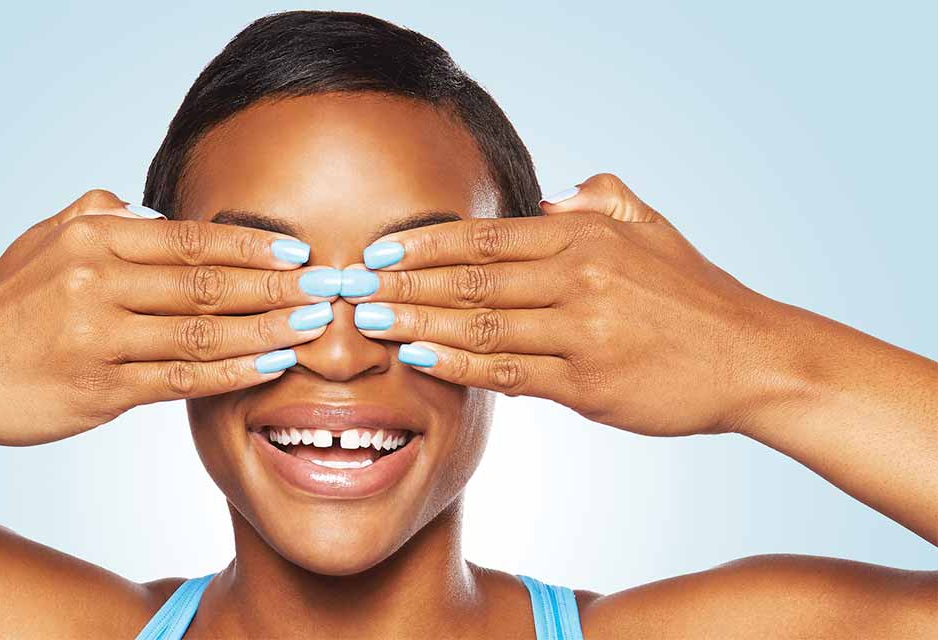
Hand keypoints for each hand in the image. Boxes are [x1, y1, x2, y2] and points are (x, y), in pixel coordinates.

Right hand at [0, 190, 332, 445]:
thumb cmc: (0, 306)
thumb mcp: (39, 241)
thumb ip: (93, 217)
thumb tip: (143, 206)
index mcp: (91, 239)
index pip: (191, 239)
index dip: (251, 245)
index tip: (297, 250)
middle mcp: (96, 281)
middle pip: (206, 283)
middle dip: (274, 286)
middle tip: (325, 288)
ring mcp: (98, 337)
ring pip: (201, 333)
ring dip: (264, 330)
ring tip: (310, 328)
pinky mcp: (99, 388)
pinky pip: (180, 380)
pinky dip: (231, 373)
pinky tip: (269, 367)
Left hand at [348, 174, 792, 436]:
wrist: (754, 359)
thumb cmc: (696, 295)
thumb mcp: (653, 228)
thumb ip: (600, 201)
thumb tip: (549, 197)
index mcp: (586, 236)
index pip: (486, 235)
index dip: (425, 243)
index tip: (379, 251)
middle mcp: (579, 277)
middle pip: (472, 278)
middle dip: (405, 283)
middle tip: (354, 288)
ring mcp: (582, 332)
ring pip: (481, 325)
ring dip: (419, 322)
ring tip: (370, 323)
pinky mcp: (587, 384)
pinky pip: (508, 372)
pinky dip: (459, 364)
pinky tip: (421, 357)